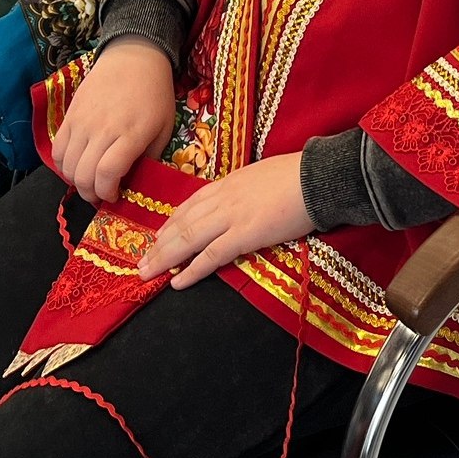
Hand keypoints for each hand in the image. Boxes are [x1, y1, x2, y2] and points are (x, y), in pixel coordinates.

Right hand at [54, 38, 176, 205]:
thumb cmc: (155, 94)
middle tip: (101, 194)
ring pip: (67, 165)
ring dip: (76, 181)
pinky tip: (76, 165)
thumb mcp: (164, 128)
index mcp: (130, 134)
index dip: (107, 193)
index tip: (115, 196)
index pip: (106, 174)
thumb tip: (133, 184)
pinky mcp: (70, 115)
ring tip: (89, 180)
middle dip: (91, 194)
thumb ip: (150, 159)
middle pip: (83, 175)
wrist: (134, 57)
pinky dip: (62, 164)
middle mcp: (102, 129)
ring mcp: (82, 122)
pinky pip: (57, 149)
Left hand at [140, 154, 311, 288]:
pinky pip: (212, 255)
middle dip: (159, 244)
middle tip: (140, 262)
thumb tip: (241, 203)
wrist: (318, 176)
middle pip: (182, 223)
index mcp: (228, 183)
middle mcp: (223, 198)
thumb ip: (245, 191)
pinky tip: (178, 282)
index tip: (157, 236)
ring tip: (146, 274)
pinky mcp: (245, 234)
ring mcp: (232, 216)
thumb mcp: (262, 176)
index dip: (171, 223)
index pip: (191, 204)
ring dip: (165, 258)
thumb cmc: (298, 175)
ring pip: (188, 239)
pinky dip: (192, 270)